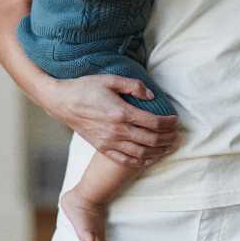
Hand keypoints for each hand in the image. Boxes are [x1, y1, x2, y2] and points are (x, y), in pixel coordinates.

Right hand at [43, 74, 178, 165]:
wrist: (62, 102)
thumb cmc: (86, 88)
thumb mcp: (110, 79)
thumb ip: (133, 86)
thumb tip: (152, 95)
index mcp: (121, 112)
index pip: (153, 122)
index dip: (169, 123)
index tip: (176, 120)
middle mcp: (117, 130)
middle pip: (151, 140)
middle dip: (168, 138)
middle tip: (177, 135)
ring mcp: (109, 142)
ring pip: (141, 153)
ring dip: (158, 152)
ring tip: (169, 147)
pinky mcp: (102, 148)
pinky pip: (125, 160)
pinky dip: (141, 161)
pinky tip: (149, 158)